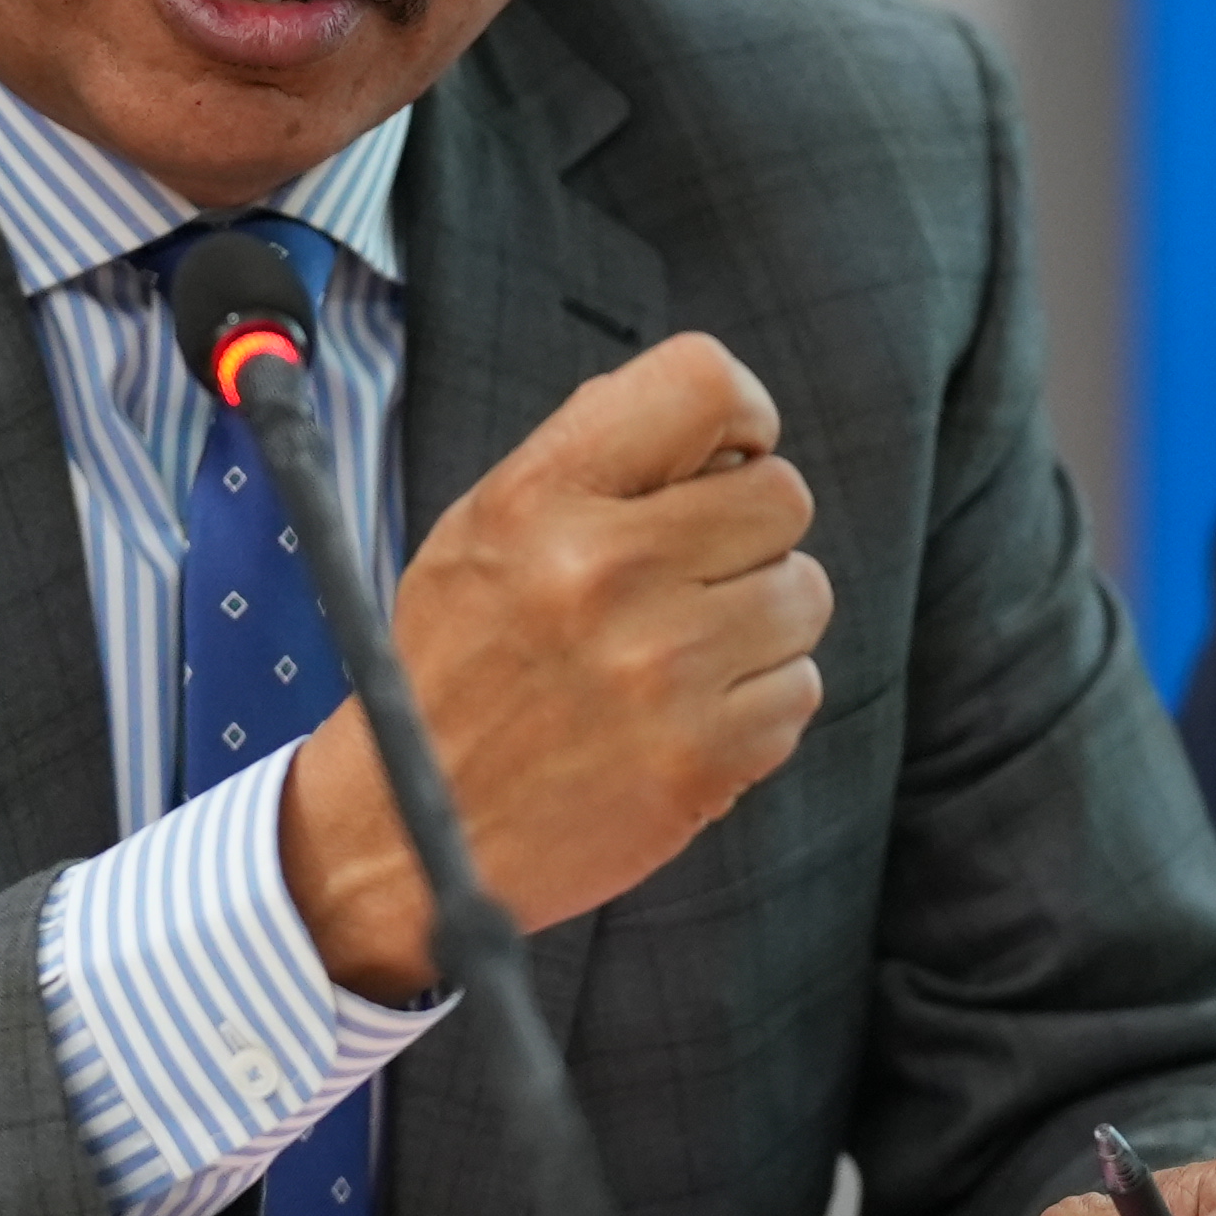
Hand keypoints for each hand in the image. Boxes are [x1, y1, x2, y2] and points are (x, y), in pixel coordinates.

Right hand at [278, 332, 830, 998]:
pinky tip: (681, 718)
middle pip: (782, 495)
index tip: (722, 462)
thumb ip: (591, 463)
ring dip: (759, 623)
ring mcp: (661, 668)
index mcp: (540, 498)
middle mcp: (602, 570)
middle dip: (748, 534)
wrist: (411, 831)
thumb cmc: (456, 669)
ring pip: (804, 594)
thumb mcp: (482, 531)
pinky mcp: (703, 757)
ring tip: (678, 655)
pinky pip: (799, 689)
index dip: (740, 417)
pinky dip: (756, 704)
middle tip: (688, 578)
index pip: (703, 384)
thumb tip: (723, 423)